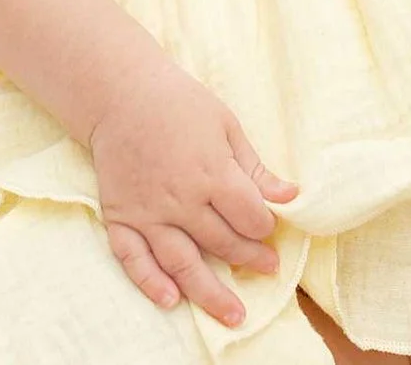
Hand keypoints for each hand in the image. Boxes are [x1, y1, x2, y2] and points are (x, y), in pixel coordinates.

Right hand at [88, 63, 299, 326]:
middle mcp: (180, 199)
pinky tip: (171, 300)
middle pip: (221, 242)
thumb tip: (290, 196)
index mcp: (212, 173)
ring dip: (209, 291)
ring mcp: (148, 212)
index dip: (264, 228)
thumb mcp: (228, 127)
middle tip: (267, 269)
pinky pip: (133, 259)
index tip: (270, 230)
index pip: (248, 216)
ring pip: (181, 261)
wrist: (123, 96)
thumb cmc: (182, 105)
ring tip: (233, 314)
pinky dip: (151, 282)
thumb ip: (255, 168)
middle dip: (248, 259)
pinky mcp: (120, 218)